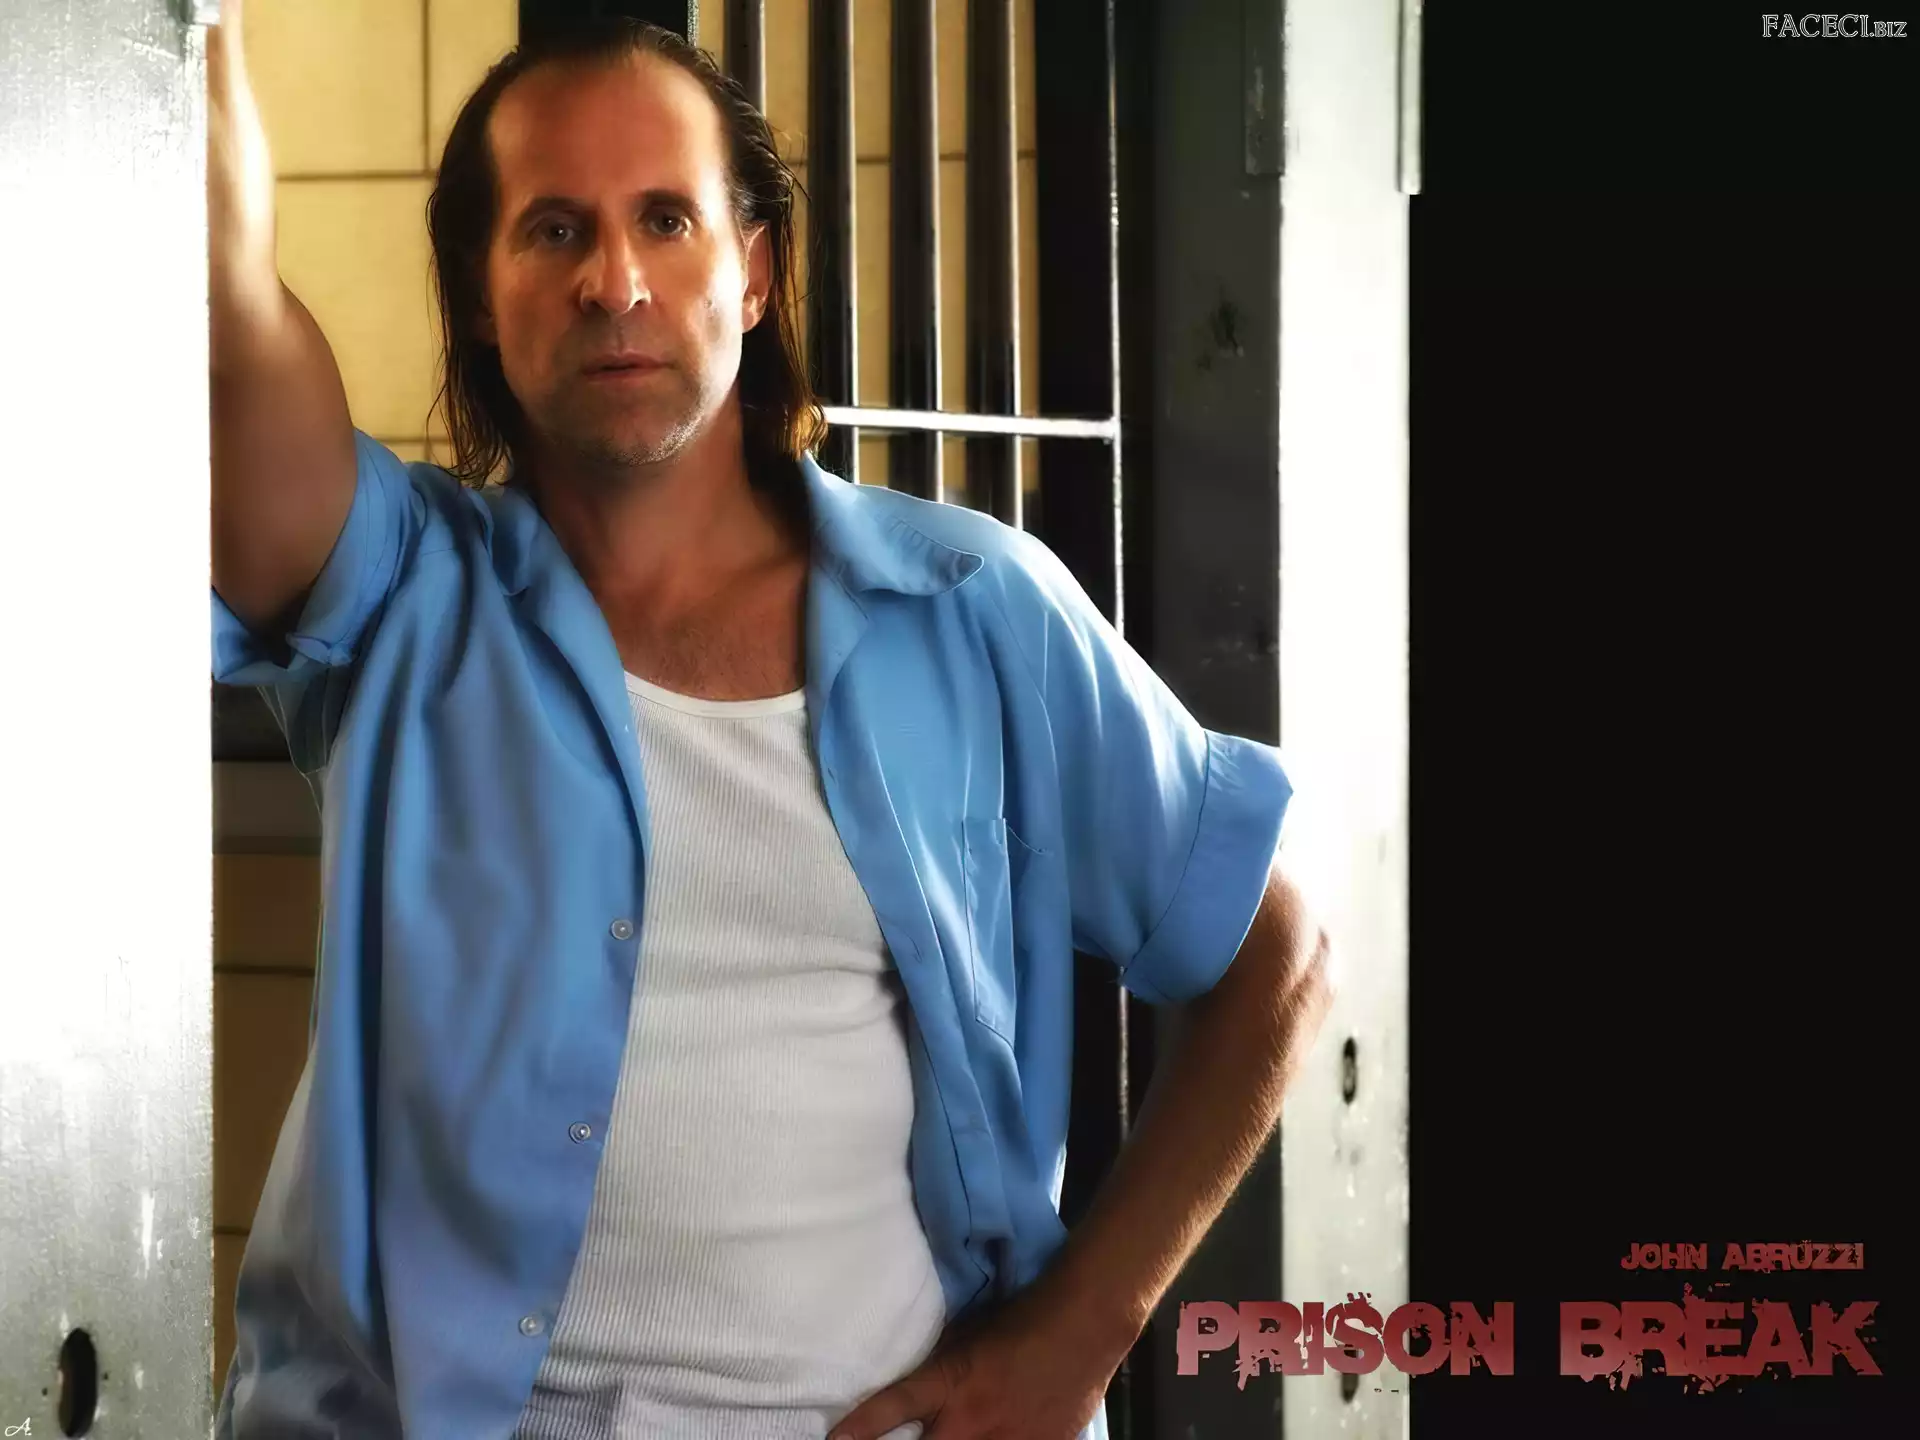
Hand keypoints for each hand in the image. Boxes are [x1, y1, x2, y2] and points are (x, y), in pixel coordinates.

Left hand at [828, 1282, 1128, 1439]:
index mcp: (952, 1381)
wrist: (1085, 1323)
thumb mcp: (968, 1335)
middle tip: (918, 1436)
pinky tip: (1000, 1431)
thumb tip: (910, 1392)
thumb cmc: (1022, 1319)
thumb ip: (939, 1369)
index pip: (895, 1407)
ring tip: (955, 1433)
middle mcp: (973, 1418)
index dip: (862, 1427)